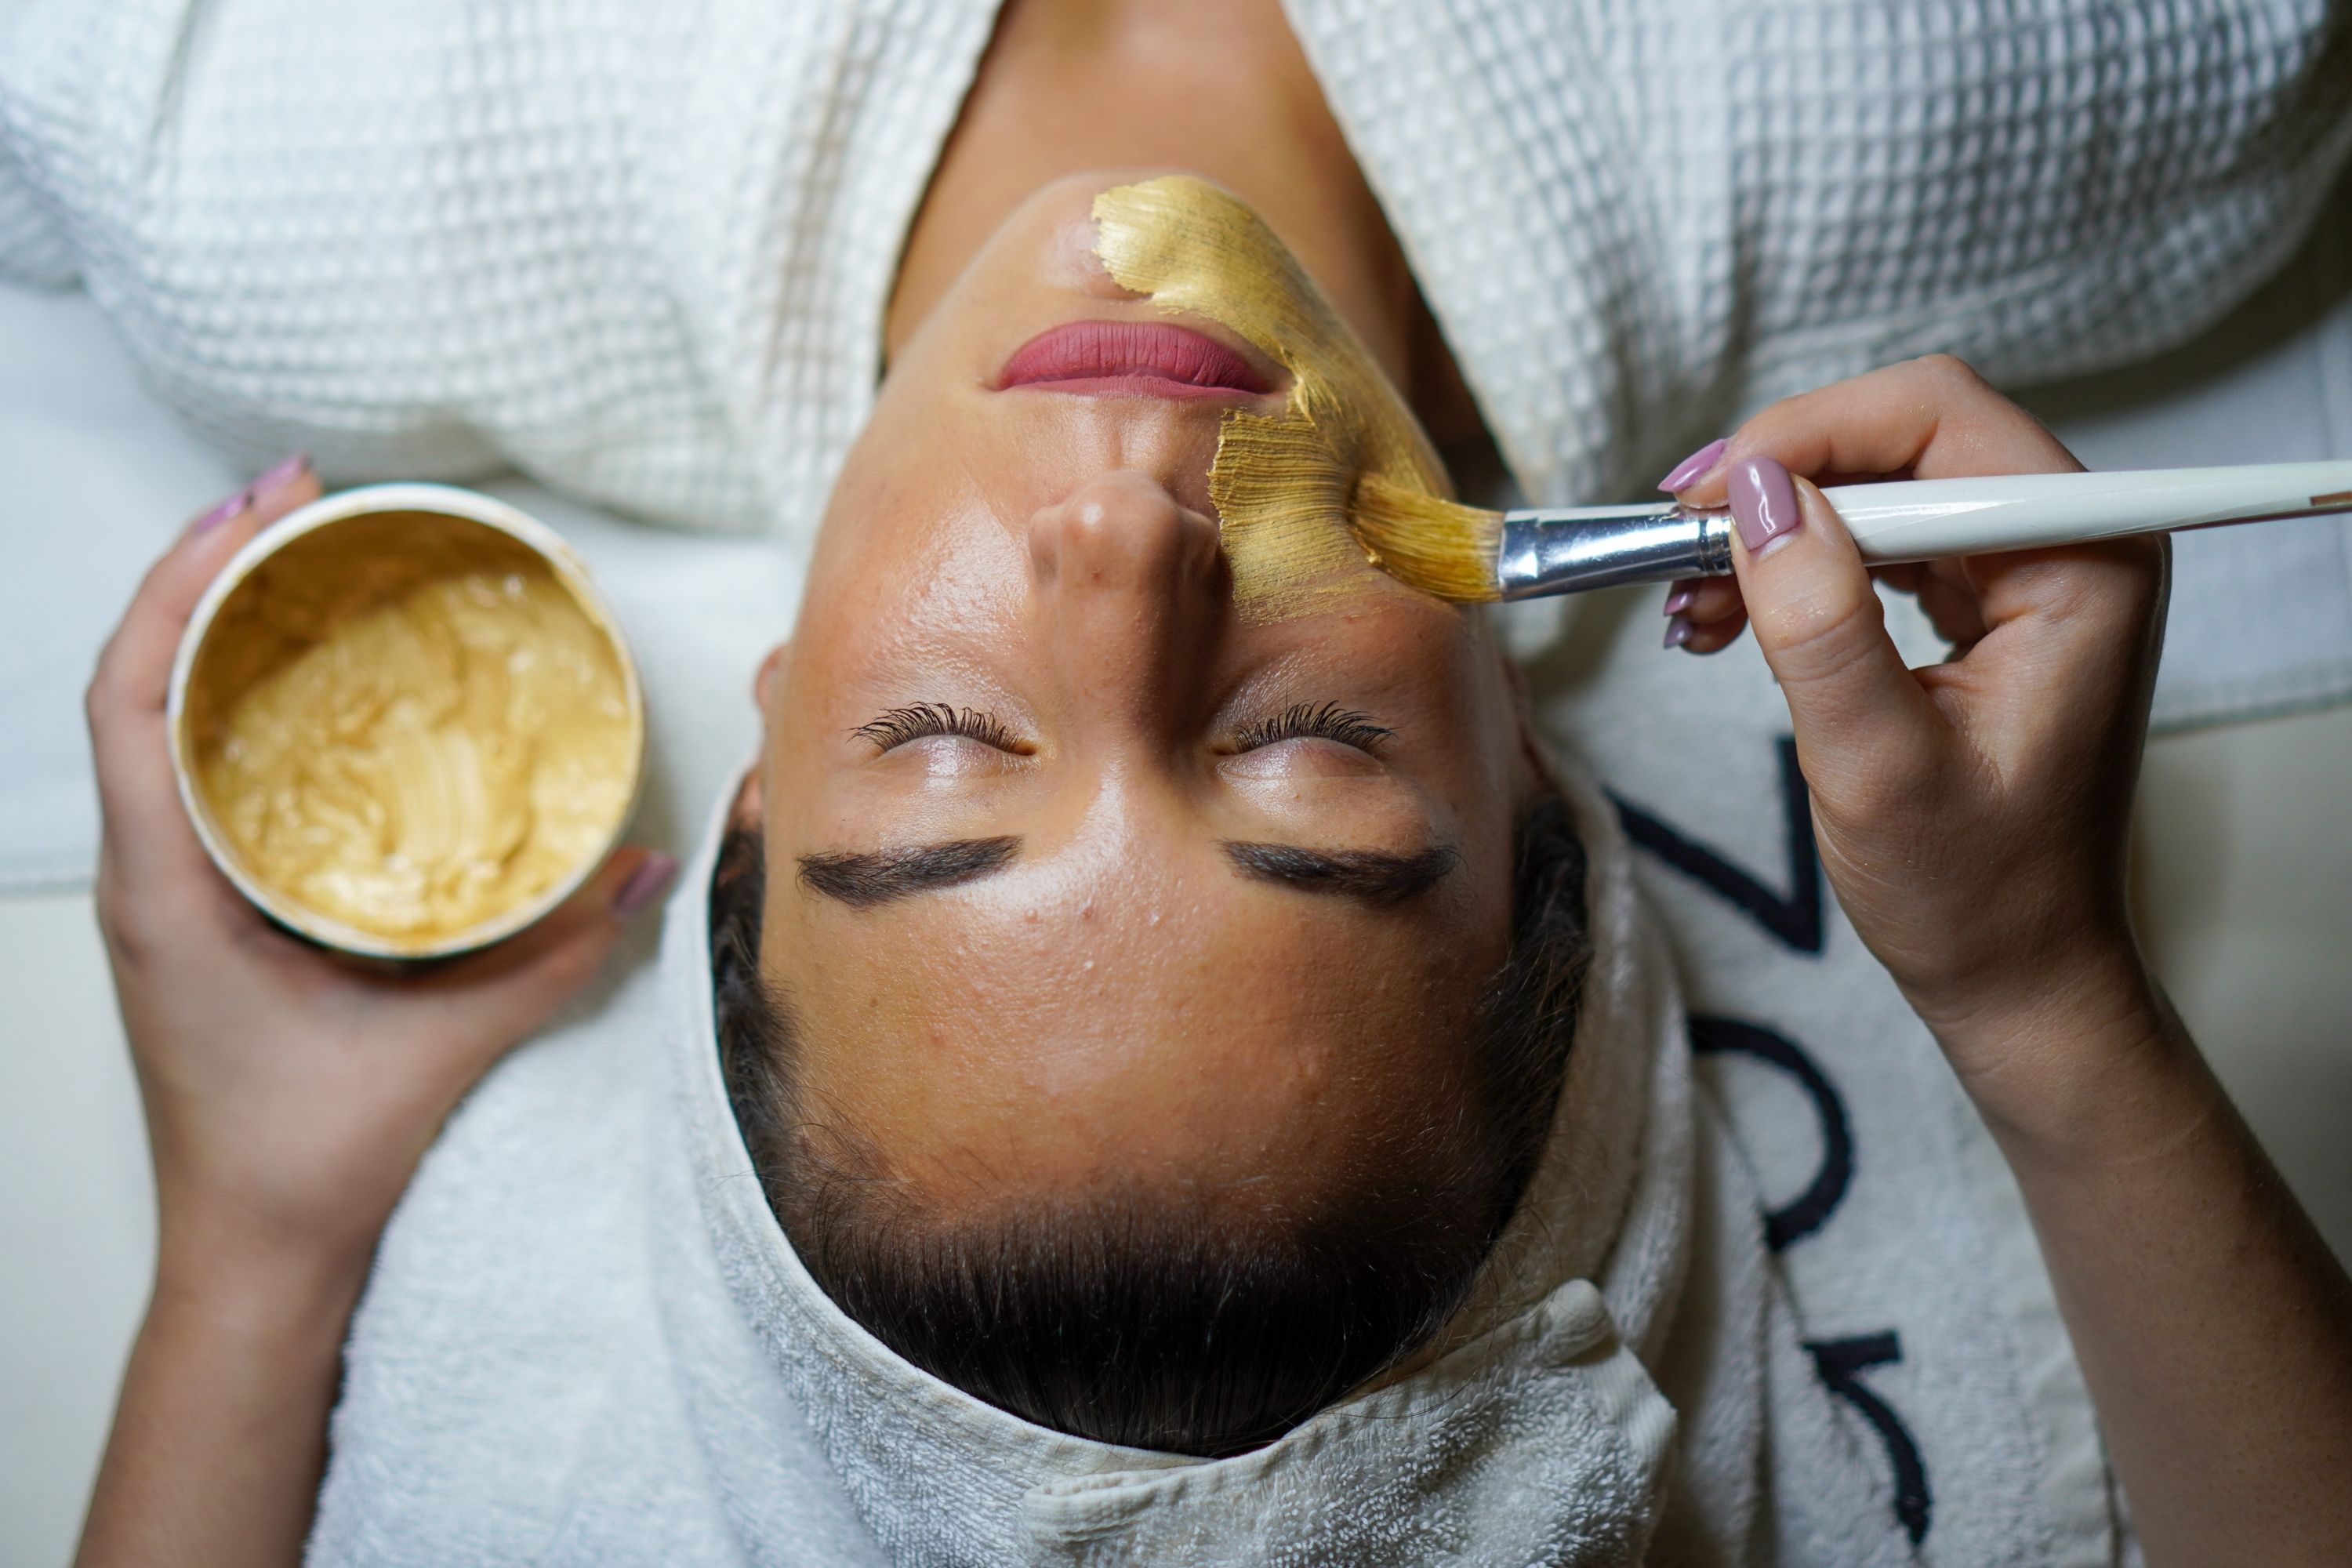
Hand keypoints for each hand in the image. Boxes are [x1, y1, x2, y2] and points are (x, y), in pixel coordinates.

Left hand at [87, 460, 676, 1290]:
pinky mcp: (196, 908)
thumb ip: (550, 954)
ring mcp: (164, 889)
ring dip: (213, 627)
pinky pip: (194, 770)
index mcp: (166, 887)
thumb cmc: (304, 1159)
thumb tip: (644, 866)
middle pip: (137, 679)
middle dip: (204, 570)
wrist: (251, 1252)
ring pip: (156, 720)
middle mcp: (147, 873)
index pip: (130, 696)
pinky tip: (303, 679)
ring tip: (297, 557)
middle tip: (299, 497)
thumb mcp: (440, 1046)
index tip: (260, 507)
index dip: (181, 583)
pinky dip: (234, 699)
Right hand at [1654, 357, 2168, 1130]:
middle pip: (1903, 437)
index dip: (1809, 436)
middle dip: (1778, 480)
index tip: (1702, 498)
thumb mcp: (1877, 765)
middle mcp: (2071, 542)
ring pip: (1878, 484)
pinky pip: (1877, 540)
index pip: (1939, 418)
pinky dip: (1794, 565)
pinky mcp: (1985, 603)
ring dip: (1773, 526)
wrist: (2015, 974)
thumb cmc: (1972, 893)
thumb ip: (1820, 621)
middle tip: (1674, 540)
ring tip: (1689, 600)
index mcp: (2083, 563)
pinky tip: (1726, 613)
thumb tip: (1748, 491)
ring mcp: (2027, 570)